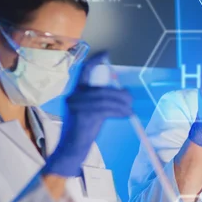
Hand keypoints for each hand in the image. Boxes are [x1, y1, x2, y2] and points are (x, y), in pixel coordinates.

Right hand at [42, 52, 132, 177]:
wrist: (71, 148)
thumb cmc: (82, 130)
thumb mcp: (88, 110)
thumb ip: (99, 100)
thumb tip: (122, 94)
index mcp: (75, 92)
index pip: (84, 71)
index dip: (95, 61)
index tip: (106, 53)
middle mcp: (75, 97)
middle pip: (102, 89)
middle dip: (120, 94)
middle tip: (130, 98)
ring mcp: (78, 106)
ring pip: (106, 99)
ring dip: (122, 104)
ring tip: (130, 109)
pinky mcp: (85, 116)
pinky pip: (107, 110)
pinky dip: (120, 111)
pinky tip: (126, 114)